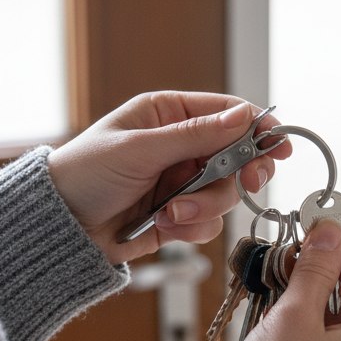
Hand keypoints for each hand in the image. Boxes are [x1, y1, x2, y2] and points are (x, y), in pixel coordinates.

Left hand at [47, 91, 290, 264]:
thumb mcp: (141, 149)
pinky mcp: (177, 216)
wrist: (60, 227)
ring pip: (225, 194)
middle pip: (236, 157)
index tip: (281, 146)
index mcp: (168, 115)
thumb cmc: (85, 174)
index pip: (227, 114)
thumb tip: (243, 116)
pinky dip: (191, 226)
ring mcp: (180, 183)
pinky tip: (164, 224)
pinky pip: (207, 221)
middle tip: (249, 183)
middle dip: (239, 174)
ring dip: (204, 205)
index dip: (258, 128)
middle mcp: (179, 147)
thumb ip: (196, 135)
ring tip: (171, 210)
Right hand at [228, 222, 340, 340]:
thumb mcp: (294, 314)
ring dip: (311, 306)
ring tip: (276, 295)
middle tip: (288, 263)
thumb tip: (329, 235)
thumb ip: (315, 269)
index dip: (340, 251)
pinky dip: (310, 335)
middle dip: (321, 279)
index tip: (314, 234)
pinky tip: (280, 328)